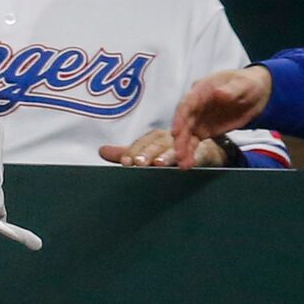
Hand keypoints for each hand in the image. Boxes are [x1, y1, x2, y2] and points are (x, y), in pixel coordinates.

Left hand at [102, 126, 218, 169]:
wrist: (203, 150)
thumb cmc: (170, 151)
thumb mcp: (147, 151)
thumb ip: (125, 153)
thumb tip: (101, 151)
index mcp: (154, 138)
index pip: (142, 143)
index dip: (134, 151)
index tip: (126, 162)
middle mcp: (168, 138)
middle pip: (157, 144)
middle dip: (148, 153)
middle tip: (140, 163)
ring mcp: (186, 144)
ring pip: (176, 149)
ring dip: (168, 155)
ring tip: (160, 164)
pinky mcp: (202, 151)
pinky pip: (198, 154)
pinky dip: (193, 158)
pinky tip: (186, 166)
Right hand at [165, 66, 272, 164]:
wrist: (255, 94)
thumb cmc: (248, 84)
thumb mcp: (244, 84)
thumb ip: (232, 89)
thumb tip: (218, 93)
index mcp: (202, 90)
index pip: (187, 104)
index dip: (180, 118)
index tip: (176, 132)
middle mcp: (196, 105)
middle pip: (184, 122)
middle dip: (180, 139)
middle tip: (179, 154)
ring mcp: (198, 118)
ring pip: (187, 135)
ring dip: (183, 149)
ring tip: (183, 164)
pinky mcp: (204, 130)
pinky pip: (194, 142)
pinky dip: (190, 153)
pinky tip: (188, 164)